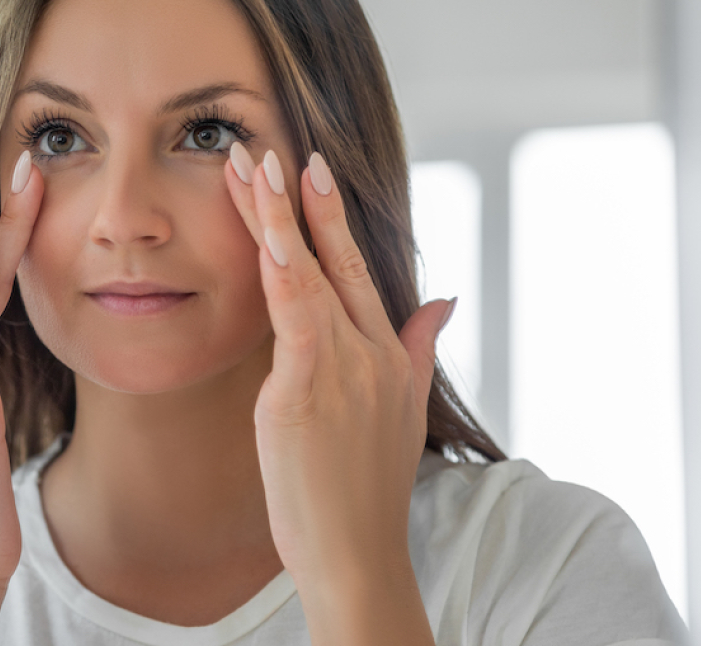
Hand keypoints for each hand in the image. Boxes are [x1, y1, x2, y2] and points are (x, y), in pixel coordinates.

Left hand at [224, 143, 453, 601]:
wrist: (359, 553)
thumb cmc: (366, 489)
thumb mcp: (402, 410)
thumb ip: (417, 348)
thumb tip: (445, 302)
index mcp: (385, 354)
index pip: (358, 270)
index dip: (334, 218)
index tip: (314, 169)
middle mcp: (369, 352)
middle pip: (336, 261)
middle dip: (306, 201)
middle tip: (279, 148)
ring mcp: (341, 369)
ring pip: (308, 276)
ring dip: (280, 218)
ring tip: (255, 169)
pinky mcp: (307, 392)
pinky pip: (295, 318)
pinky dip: (285, 272)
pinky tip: (271, 235)